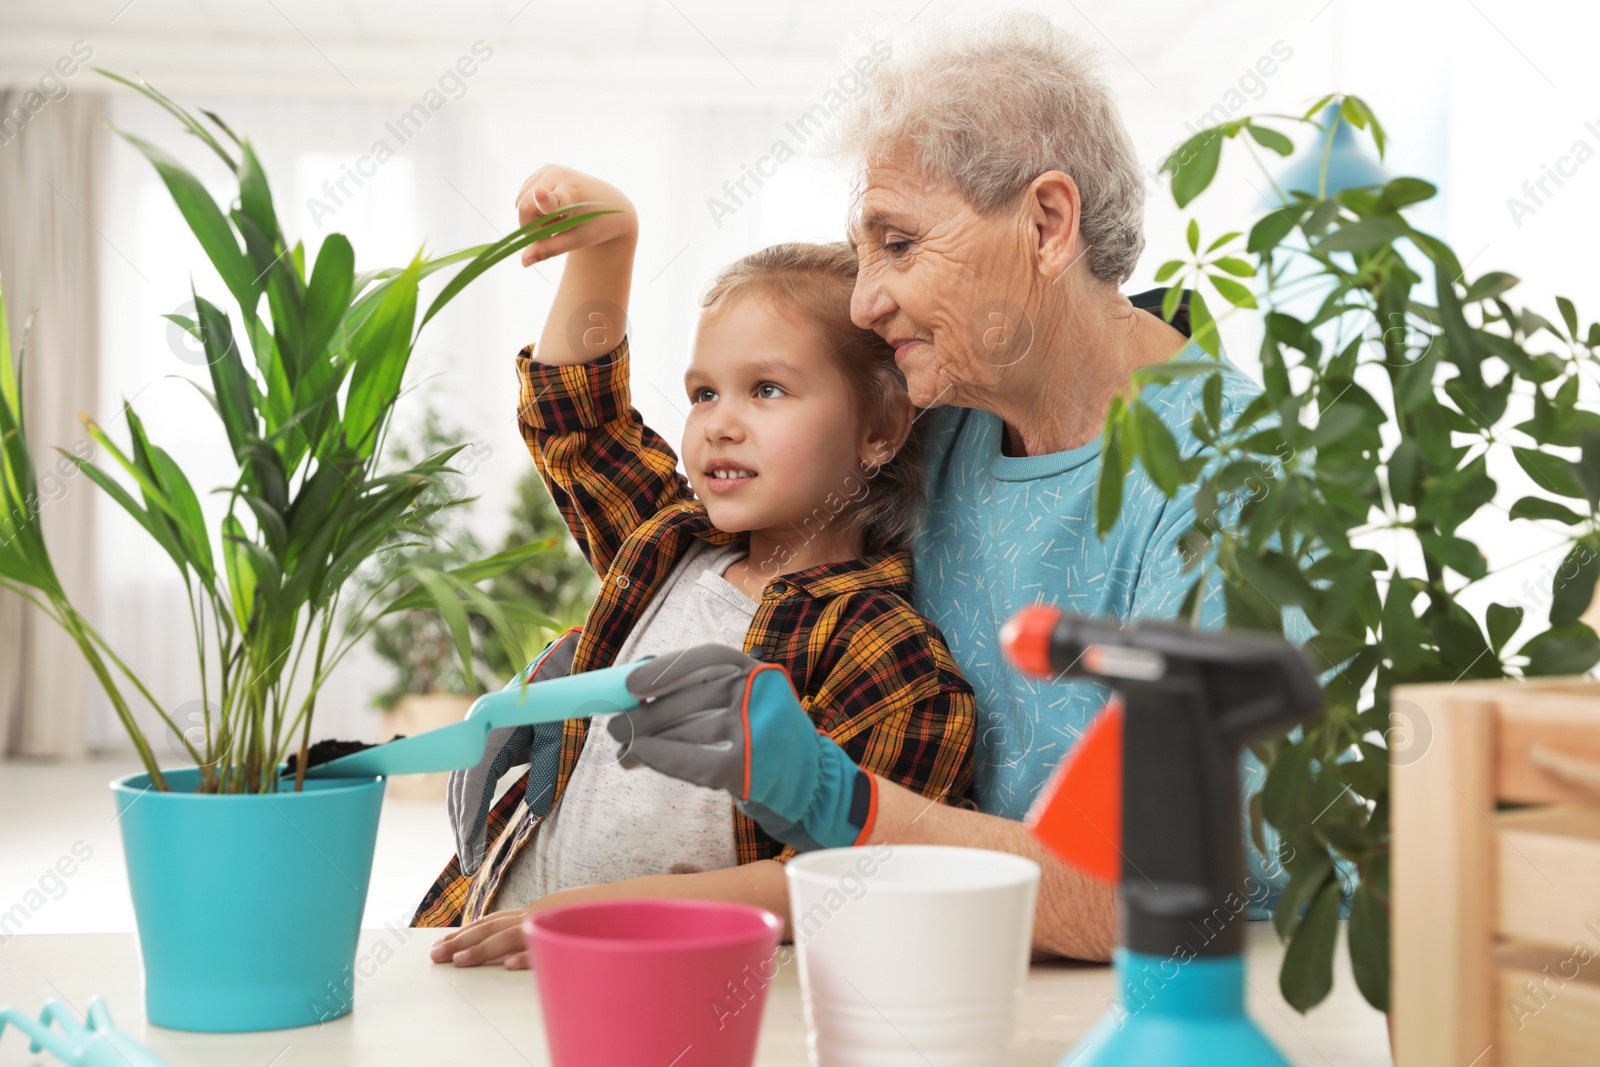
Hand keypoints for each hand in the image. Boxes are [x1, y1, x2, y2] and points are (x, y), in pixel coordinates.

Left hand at [428, 885, 596, 969]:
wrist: (634, 900)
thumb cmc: (600, 913)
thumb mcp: (564, 917)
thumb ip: (542, 928)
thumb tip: (517, 947)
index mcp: (536, 910)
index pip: (493, 920)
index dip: (467, 932)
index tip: (444, 944)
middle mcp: (538, 913)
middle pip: (492, 927)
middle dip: (461, 942)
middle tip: (435, 956)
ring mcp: (553, 922)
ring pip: (511, 937)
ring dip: (482, 950)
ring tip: (459, 962)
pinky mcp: (571, 932)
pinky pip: (547, 947)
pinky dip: (527, 956)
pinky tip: (507, 965)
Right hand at [514, 164, 637, 266]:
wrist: (611, 203)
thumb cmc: (595, 226)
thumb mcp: (576, 241)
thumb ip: (548, 250)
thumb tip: (522, 262)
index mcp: (573, 196)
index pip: (553, 199)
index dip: (544, 199)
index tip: (540, 194)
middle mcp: (560, 176)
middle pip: (525, 208)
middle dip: (530, 228)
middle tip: (549, 237)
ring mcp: (551, 169)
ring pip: (521, 201)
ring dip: (532, 218)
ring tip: (557, 220)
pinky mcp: (546, 168)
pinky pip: (525, 195)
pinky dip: (534, 208)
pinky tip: (554, 210)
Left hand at [606, 645, 877, 850]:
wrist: (809, 784)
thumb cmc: (763, 738)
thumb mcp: (741, 703)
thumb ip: (698, 692)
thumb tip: (633, 689)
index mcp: (757, 672)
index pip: (707, 658)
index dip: (666, 668)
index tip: (631, 684)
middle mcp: (761, 696)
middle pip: (689, 699)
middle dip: (645, 715)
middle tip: (614, 727)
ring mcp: (759, 732)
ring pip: (687, 732)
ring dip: (647, 742)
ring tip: (623, 750)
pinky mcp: (751, 768)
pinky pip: (694, 762)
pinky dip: (662, 759)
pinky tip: (640, 759)